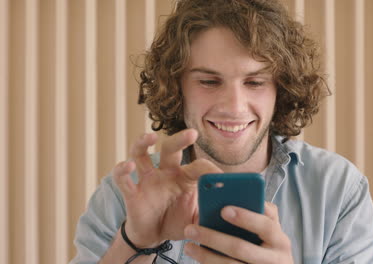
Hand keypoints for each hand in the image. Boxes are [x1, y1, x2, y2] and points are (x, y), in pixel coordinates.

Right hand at [112, 129, 221, 247]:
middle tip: (192, 133)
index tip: (221, 179)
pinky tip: (127, 166)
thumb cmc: (177, 222)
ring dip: (143, 143)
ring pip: (141, 154)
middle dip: (180, 139)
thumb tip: (232, 210)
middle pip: (170, 148)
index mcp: (185, 177)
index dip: (210, 170)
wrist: (153, 237)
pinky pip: (123, 180)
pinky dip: (122, 171)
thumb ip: (212, 213)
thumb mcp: (199, 220)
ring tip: (150, 137)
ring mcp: (148, 180)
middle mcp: (166, 173)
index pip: (199, 166)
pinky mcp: (133, 193)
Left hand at [183, 202, 293, 263]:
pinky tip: (198, 257)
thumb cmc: (270, 246)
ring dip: (206, 256)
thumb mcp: (271, 231)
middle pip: (240, 247)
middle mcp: (275, 259)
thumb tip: (239, 196)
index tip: (223, 209)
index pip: (264, 225)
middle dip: (214, 237)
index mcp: (280, 240)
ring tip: (189, 246)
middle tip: (192, 229)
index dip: (245, 217)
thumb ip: (262, 213)